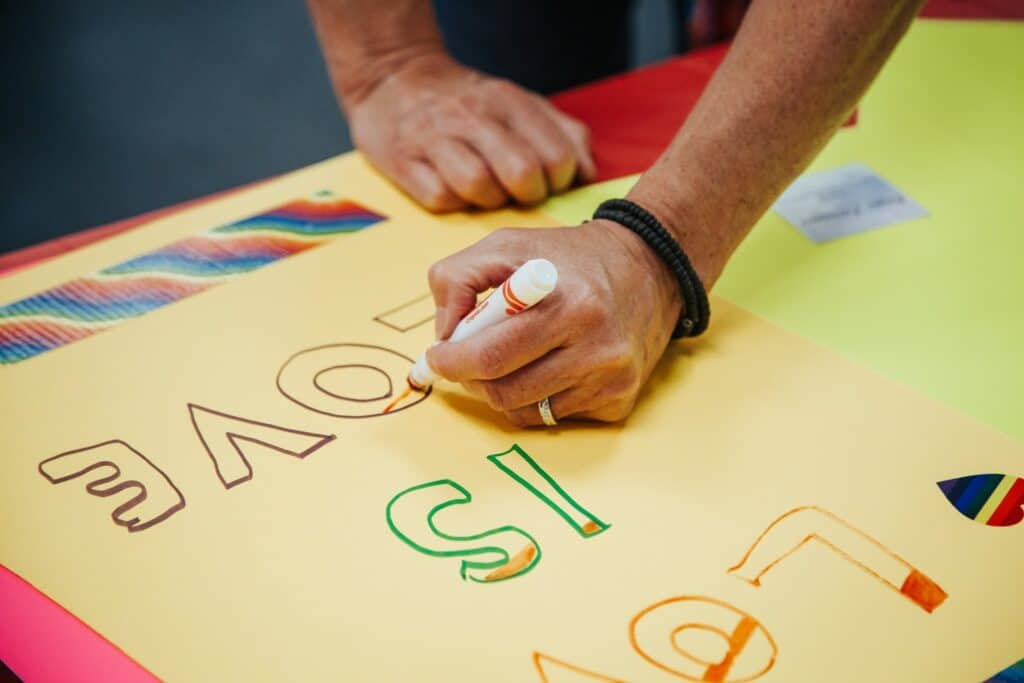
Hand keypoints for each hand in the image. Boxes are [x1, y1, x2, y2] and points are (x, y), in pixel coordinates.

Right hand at [346, 51, 595, 211]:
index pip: (556, 156)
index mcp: (508, 100)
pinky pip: (440, 198)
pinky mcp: (404, 162)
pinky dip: (453, 203)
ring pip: (478, 186)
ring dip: (488, 200)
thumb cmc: (468, 102)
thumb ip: (562, 132)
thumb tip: (586, 172)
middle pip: (520, 173)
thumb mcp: (520, 102)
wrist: (394, 79)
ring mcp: (435, 137)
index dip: (559, 182)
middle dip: (527, 195)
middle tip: (519, 193)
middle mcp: (473, 115)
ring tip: (486, 191)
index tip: (547, 182)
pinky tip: (454, 190)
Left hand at [424, 220, 681, 425]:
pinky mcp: (619, 400)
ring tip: (505, 359)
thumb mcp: (507, 244)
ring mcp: (610, 378)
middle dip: (470, 379)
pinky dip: (535, 398)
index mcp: (567, 302)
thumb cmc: (568, 257)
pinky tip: (545, 367)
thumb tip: (444, 335)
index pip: (492, 354)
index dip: (452, 362)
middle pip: (504, 391)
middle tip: (462, 363)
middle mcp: (596, 345)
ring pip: (524, 411)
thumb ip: (459, 279)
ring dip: (500, 390)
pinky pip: (553, 417)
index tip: (437, 357)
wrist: (649, 268)